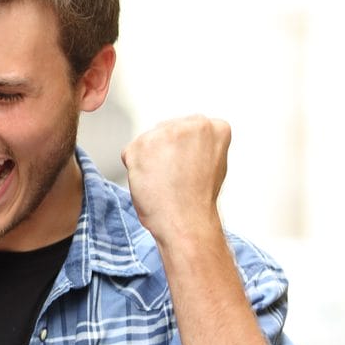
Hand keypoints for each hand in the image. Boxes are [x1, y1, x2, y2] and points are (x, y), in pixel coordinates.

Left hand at [121, 115, 230, 244]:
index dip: (182, 150)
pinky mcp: (141, 144)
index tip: (187, 166)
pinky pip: (129, 153)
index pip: (187, 127)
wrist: (186, 220)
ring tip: (164, 180)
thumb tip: (183, 140)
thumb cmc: (197, 200)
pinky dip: (134, 168)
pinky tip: (151, 181)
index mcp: (214, 127)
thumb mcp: (214, 162)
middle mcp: (192, 124)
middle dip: (164, 151)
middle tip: (174, 176)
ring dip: (148, 159)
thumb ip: (200, 143)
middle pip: (165, 130)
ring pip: (147, 141)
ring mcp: (166, 132)